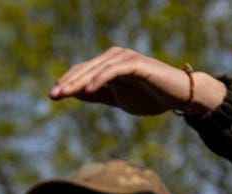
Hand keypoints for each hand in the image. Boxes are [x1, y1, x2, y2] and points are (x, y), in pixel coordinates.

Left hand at [49, 47, 225, 115]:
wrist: (178, 96)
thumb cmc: (149, 97)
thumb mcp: (117, 99)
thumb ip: (98, 94)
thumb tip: (74, 93)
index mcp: (108, 65)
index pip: (82, 71)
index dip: (67, 82)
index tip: (53, 96)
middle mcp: (115, 57)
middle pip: (85, 69)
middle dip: (68, 82)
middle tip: (53, 95)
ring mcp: (125, 58)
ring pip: (96, 69)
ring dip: (79, 81)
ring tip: (65, 93)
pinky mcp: (137, 63)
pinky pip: (113, 70)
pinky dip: (99, 79)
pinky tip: (87, 90)